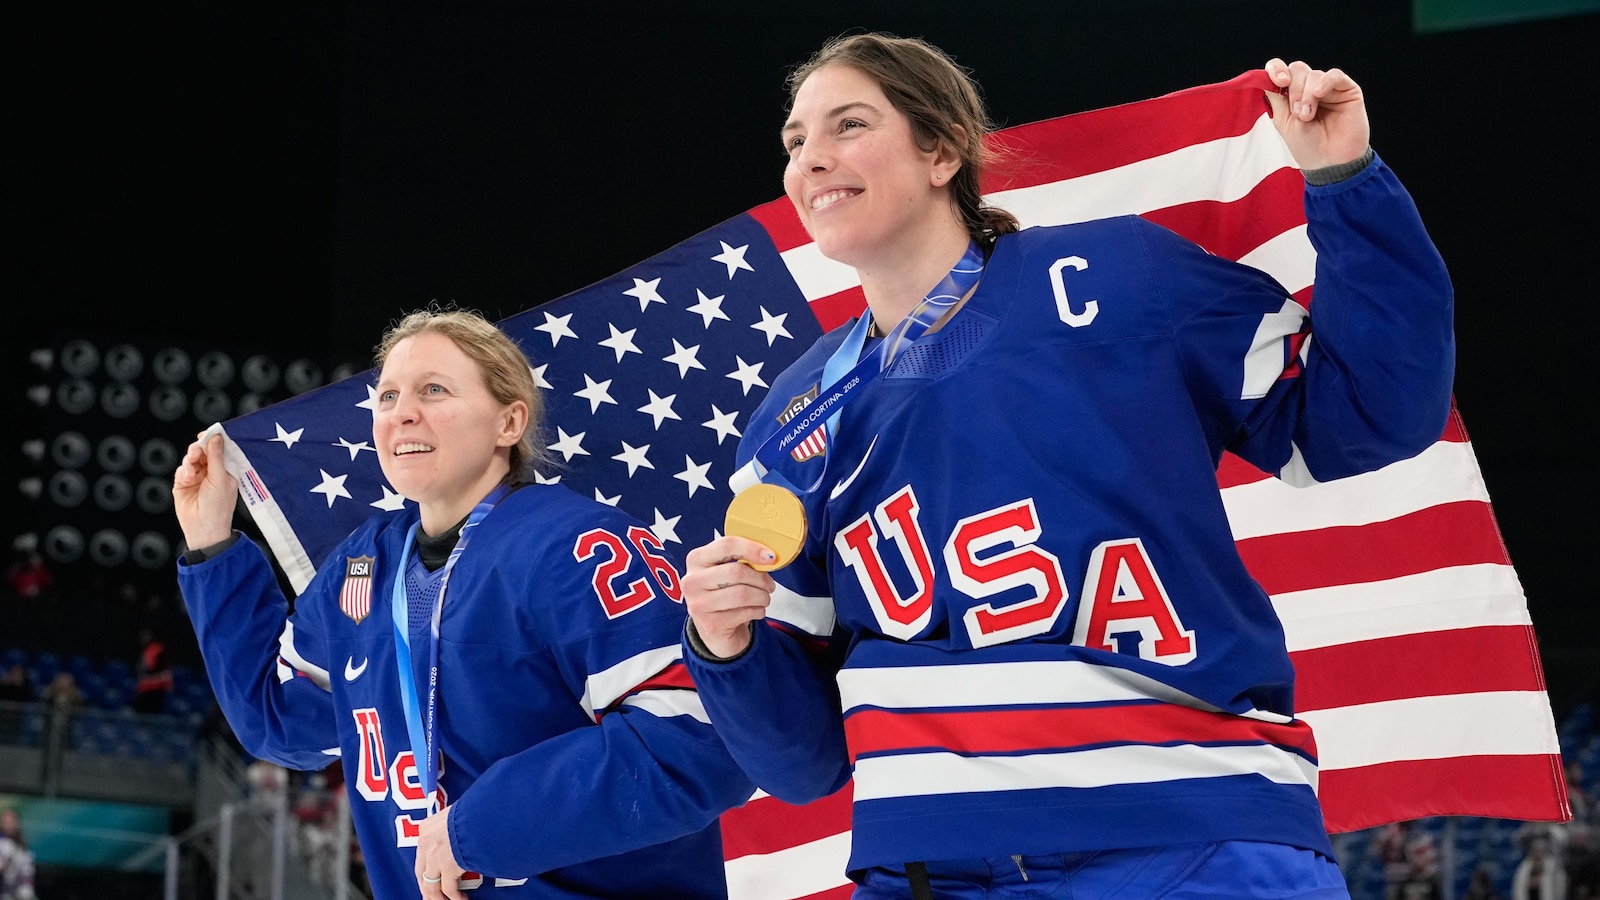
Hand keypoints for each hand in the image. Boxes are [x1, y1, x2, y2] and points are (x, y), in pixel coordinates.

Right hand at [172, 432, 238, 551]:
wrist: (203, 527)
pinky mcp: (183, 482)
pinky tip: (187, 478)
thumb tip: (217, 437)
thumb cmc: (218, 506)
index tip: (209, 433)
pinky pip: (181, 469)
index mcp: (226, 470)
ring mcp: (197, 476)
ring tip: (192, 470)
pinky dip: (183, 471)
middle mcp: (211, 471)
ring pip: (191, 458)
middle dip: (199, 449)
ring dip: (190, 460)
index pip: (220, 449)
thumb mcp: (221, 478)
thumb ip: (216, 456)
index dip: (214, 440)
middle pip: (203, 451)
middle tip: (197, 450)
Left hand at [415, 806, 466, 899]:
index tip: (430, 874)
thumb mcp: (456, 813)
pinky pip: (448, 889)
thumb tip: (459, 833)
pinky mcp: (448, 867)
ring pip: (430, 886)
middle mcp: (427, 843)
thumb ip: (451, 826)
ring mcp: (435, 857)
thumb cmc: (474, 811)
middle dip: (427, 887)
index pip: (421, 853)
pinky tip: (460, 898)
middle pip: (421, 873)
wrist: (483, 814)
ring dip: (438, 897)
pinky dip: (454, 896)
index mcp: (427, 828)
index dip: (426, 867)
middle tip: (433, 895)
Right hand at [683, 536, 777, 658]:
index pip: (726, 545)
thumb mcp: (725, 571)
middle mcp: (692, 581)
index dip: (752, 549)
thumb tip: (768, 556)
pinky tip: (756, 611)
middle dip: (761, 579)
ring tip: (764, 599)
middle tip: (770, 585)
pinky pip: (744, 613)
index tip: (770, 557)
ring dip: (762, 597)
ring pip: (742, 594)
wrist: (716, 630)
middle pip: (736, 571)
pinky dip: (758, 611)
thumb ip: (741, 559)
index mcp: (696, 560)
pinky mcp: (711, 625)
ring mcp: (699, 605)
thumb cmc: (724, 594)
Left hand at [1264, 59, 1369, 170]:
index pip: (1280, 70)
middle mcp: (1309, 88)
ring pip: (1313, 74)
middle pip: (1297, 69)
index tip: (1279, 82)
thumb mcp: (1283, 121)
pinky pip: (1335, 75)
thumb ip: (1277, 97)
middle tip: (1298, 113)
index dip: (1276, 69)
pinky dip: (1325, 82)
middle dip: (1293, 90)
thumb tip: (1267, 76)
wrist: (1329, 162)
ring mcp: (1328, 88)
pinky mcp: (1347, 90)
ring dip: (1308, 94)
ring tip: (1308, 116)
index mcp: (1290, 95)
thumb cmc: (1306, 146)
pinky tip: (1320, 94)